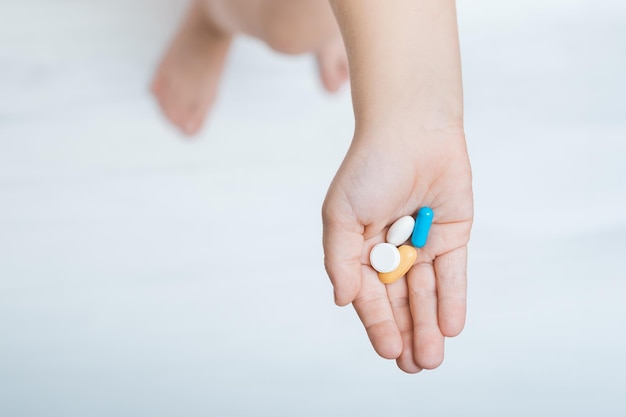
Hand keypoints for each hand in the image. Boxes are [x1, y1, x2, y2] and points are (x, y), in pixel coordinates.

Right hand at [322, 126, 472, 372]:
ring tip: (432, 358)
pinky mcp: (452, 234)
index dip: (377, 323)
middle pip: (399, 300)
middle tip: (413, 366)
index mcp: (359, 247)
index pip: (368, 294)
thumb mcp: (341, 215)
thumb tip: (342, 300)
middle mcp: (390, 249)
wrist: (412, 130)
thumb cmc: (368, 169)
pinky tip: (451, 327)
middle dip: (406, 333)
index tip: (388, 351)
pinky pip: (452, 273)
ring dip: (429, 325)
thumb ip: (340, 260)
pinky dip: (451, 300)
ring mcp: (422, 243)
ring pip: (426, 293)